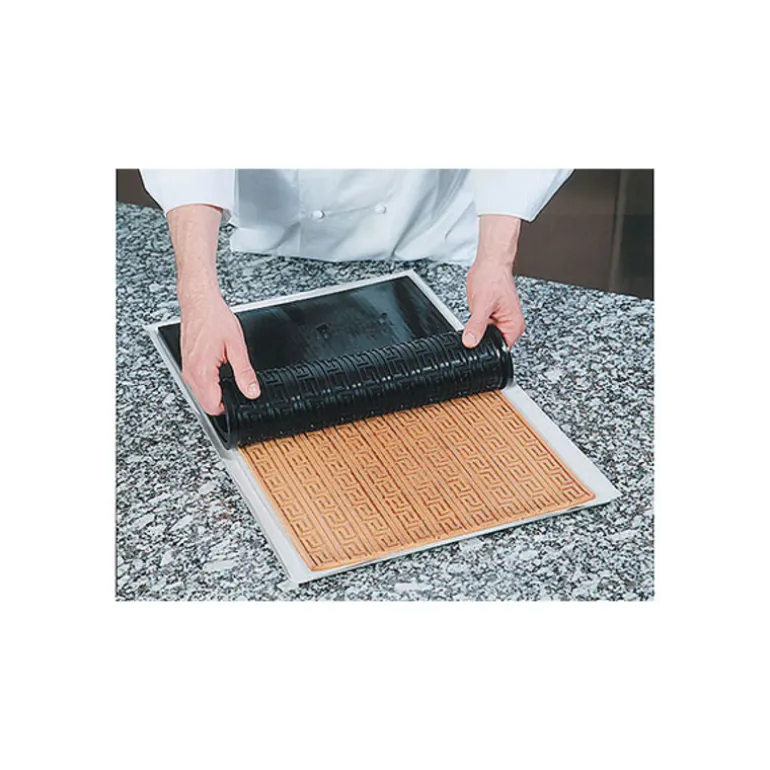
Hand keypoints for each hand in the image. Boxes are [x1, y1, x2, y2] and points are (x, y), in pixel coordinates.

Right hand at [179, 294, 259, 414]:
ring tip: (229, 379)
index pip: (213, 406)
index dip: (229, 408)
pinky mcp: (187, 364)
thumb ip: (244, 373)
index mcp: (202, 371)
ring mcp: (187, 369)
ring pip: (201, 395)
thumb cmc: (214, 318)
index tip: (241, 400)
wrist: (199, 302)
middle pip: (206, 404)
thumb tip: (252, 392)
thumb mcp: (236, 347)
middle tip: (239, 389)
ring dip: (215, 393)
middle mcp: (191, 373)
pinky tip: (220, 373)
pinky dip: (209, 384)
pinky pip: (197, 384)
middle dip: (223, 402)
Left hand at [463, 260, 524, 347]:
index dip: (486, 351)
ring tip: (476, 316)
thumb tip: (470, 342)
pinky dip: (475, 326)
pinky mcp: (491, 318)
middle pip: (492, 345)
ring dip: (477, 332)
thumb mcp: (482, 304)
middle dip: (480, 340)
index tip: (474, 346)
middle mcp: (509, 325)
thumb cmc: (492, 278)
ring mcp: (500, 322)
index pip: (500, 350)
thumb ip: (477, 325)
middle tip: (474, 328)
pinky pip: (481, 328)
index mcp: (514, 325)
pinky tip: (474, 316)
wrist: (489, 263)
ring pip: (485, 337)